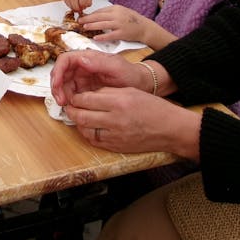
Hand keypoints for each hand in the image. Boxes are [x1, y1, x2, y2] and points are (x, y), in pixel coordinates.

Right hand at [50, 50, 148, 104]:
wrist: (140, 85)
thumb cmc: (130, 74)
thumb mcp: (117, 68)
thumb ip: (100, 63)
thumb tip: (81, 60)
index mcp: (88, 57)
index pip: (65, 60)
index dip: (57, 71)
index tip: (57, 85)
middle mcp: (82, 66)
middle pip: (61, 73)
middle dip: (57, 87)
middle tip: (61, 101)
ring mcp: (83, 78)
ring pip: (64, 85)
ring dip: (62, 95)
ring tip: (67, 106)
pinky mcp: (85, 89)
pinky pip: (71, 94)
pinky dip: (69, 101)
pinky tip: (73, 108)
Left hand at [66, 87, 201, 158]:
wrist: (169, 129)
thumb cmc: (152, 107)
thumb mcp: (130, 92)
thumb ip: (108, 93)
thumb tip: (88, 95)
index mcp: (119, 102)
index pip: (87, 99)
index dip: (77, 98)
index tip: (74, 96)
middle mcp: (115, 120)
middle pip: (82, 116)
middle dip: (72, 111)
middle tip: (69, 107)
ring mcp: (115, 136)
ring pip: (85, 130)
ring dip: (78, 123)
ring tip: (77, 116)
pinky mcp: (116, 147)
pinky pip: (95, 141)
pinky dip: (88, 134)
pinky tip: (88, 128)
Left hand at [80, 5, 152, 43]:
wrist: (144, 28)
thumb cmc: (132, 20)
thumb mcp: (121, 11)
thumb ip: (110, 12)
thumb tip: (95, 15)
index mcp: (116, 8)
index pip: (100, 10)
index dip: (90, 14)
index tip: (83, 16)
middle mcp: (117, 15)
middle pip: (99, 16)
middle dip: (88, 19)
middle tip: (79, 21)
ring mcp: (120, 24)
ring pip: (103, 24)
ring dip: (92, 26)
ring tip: (84, 27)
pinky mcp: (122, 33)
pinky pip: (110, 35)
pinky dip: (102, 36)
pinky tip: (95, 38)